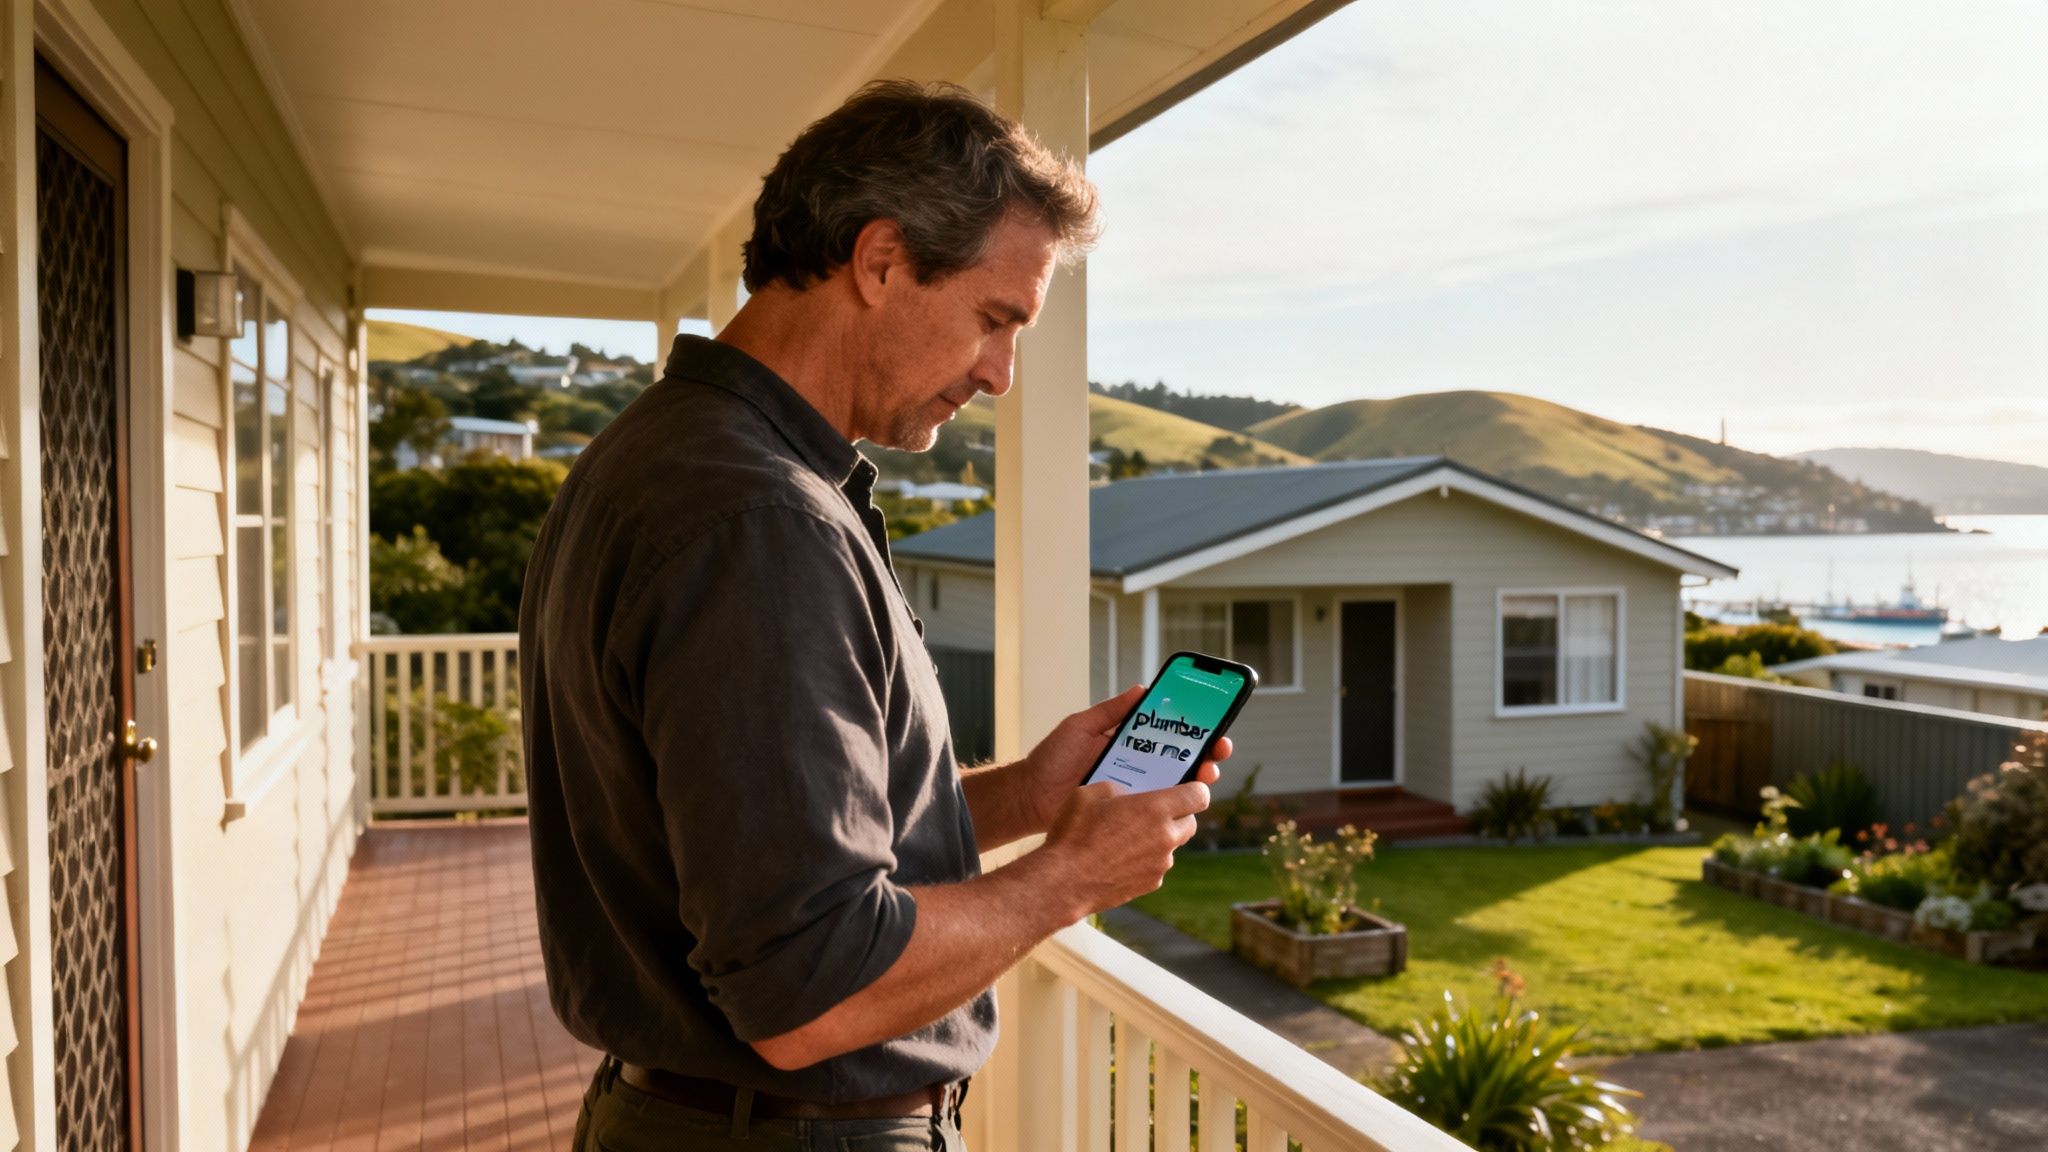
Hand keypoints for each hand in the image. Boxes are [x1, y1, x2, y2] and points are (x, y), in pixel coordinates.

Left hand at [1015, 684, 1232, 834]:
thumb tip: (1143, 689)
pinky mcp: (1126, 814)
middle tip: (1217, 750)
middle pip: (1181, 761)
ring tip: (1206, 773)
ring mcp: (1133, 791)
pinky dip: (1172, 807)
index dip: (1193, 729)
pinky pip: (1155, 810)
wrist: (1030, 795)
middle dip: (1206, 754)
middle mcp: (1137, 767)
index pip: (1168, 734)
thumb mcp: (1081, 725)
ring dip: (1196, 780)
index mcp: (1129, 743)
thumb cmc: (1052, 758)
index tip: (1213, 722)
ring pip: (1174, 787)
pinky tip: (1183, 801)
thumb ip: (1111, 711)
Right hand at [1038, 778, 1213, 919]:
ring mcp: (1160, 864)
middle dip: (1177, 816)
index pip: (1199, 796)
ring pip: (1172, 846)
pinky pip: (1157, 866)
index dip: (1195, 790)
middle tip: (1153, 813)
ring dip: (1160, 839)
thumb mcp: (1090, 794)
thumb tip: (1127, 795)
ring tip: (1128, 838)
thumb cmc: (1074, 834)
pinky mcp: (1151, 883)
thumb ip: (1118, 788)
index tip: (1186, 790)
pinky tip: (1120, 858)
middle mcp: (1165, 837)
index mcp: (1155, 809)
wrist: (1064, 881)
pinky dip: (1147, 860)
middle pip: (1190, 823)